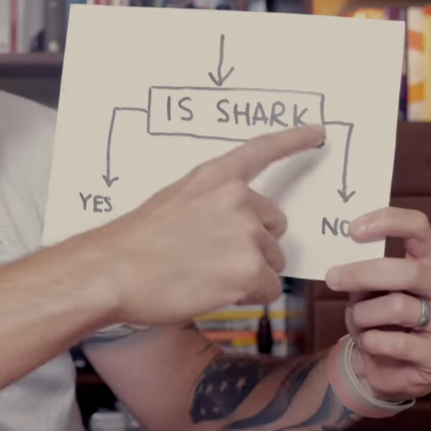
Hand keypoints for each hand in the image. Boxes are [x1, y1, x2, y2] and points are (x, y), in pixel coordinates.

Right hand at [78, 123, 325, 327]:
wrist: (113, 272)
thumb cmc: (134, 245)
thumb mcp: (173, 204)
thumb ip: (210, 206)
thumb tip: (232, 231)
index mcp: (216, 177)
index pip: (263, 150)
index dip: (294, 140)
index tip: (318, 133)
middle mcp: (238, 199)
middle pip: (274, 227)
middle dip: (255, 246)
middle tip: (212, 259)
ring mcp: (246, 234)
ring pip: (272, 262)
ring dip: (248, 274)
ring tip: (204, 276)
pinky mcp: (250, 271)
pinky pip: (267, 290)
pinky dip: (247, 297)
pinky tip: (212, 292)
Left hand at [324, 207, 430, 402]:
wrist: (389, 372)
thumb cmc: (379, 322)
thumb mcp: (368, 292)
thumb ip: (365, 274)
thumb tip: (342, 261)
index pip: (419, 228)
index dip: (387, 221)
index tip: (352, 230)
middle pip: (409, 270)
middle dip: (364, 273)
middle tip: (333, 278)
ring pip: (398, 307)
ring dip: (364, 316)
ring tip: (358, 324)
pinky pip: (398, 343)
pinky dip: (373, 342)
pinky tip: (371, 345)